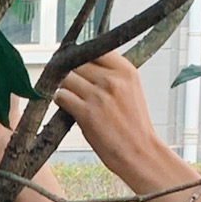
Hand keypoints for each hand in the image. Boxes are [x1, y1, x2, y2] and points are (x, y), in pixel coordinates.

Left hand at [53, 54, 170, 191]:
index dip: (81, 56)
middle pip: (76, 63)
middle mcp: (113, 79)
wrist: (139, 152)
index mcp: (126, 70)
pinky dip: (61, 102)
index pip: (94, 48)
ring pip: (66, 79)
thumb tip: (82, 59)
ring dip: (65, 88)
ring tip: (74, 100)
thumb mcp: (130, 89)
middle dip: (71, 73)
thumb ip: (111, 73)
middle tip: (73, 86)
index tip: (76, 64)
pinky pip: (61, 96)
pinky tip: (70, 110)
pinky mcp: (86, 113)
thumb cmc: (132, 123)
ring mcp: (99, 95)